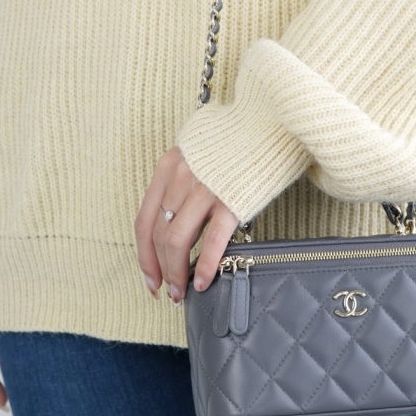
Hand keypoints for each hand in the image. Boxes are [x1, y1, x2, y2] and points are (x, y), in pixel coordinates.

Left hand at [135, 147, 239, 304]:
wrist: (272, 122)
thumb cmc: (239, 142)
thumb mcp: (199, 155)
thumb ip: (185, 183)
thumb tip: (181, 223)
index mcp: (168, 167)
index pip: (144, 220)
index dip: (144, 255)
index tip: (150, 277)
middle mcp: (181, 177)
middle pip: (158, 234)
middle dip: (160, 270)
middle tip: (167, 292)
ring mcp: (205, 189)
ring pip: (177, 240)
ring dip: (176, 273)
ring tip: (181, 292)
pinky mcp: (231, 200)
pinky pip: (212, 239)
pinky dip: (203, 265)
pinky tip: (202, 281)